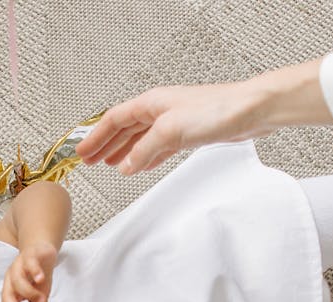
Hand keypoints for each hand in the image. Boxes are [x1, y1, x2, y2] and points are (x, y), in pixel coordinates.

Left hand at [0, 242, 56, 301]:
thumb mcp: (40, 294)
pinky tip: (41, 279)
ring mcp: (19, 266)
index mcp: (12, 290)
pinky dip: (34, 271)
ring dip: (29, 293)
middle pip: (7, 296)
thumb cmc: (36, 275)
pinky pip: (29, 263)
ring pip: (17, 281)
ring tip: (42, 301)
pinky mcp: (30, 256)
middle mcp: (12, 279)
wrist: (41, 251)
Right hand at [76, 82, 262, 175]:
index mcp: (151, 103)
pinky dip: (146, 157)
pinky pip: (158, 147)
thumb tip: (125, 167)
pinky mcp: (189, 134)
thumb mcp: (171, 132)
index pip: (113, 120)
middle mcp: (160, 109)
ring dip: (124, 151)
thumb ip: (144, 151)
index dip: (95, 137)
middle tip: (90, 161)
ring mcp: (174, 121)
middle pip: (124, 128)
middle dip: (105, 145)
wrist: (251, 111)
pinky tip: (142, 165)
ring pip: (140, 138)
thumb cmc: (216, 110)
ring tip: (110, 164)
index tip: (81, 152)